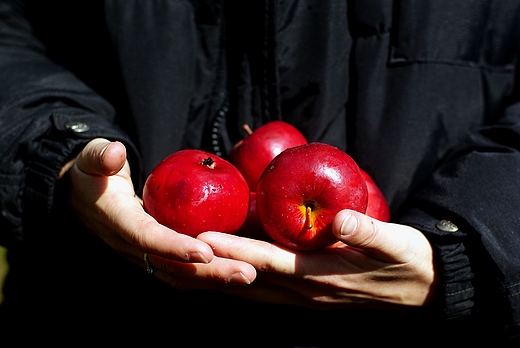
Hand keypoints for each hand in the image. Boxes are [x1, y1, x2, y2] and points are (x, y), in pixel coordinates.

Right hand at [62, 138, 255, 287]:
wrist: (86, 200)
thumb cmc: (95, 174)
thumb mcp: (92, 159)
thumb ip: (100, 156)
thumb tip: (115, 153)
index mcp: (117, 222)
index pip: (146, 238)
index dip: (174, 248)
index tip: (206, 253)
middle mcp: (132, 247)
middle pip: (172, 267)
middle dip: (210, 273)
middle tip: (248, 273)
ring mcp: (146, 256)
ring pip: (182, 275)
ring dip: (216, 278)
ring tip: (251, 274)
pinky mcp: (159, 257)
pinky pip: (185, 271)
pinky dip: (211, 274)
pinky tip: (239, 268)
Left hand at [198, 210, 436, 309]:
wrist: (424, 291)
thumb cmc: (409, 262)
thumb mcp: (397, 243)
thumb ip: (369, 231)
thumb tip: (344, 218)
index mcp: (323, 275)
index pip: (269, 261)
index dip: (235, 249)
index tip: (201, 238)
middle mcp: (306, 291)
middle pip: (249, 281)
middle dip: (211, 270)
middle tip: (173, 257)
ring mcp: (305, 296)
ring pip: (250, 290)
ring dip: (217, 280)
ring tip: (183, 270)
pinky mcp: (308, 294)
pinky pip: (264, 291)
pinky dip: (238, 282)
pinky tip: (222, 275)